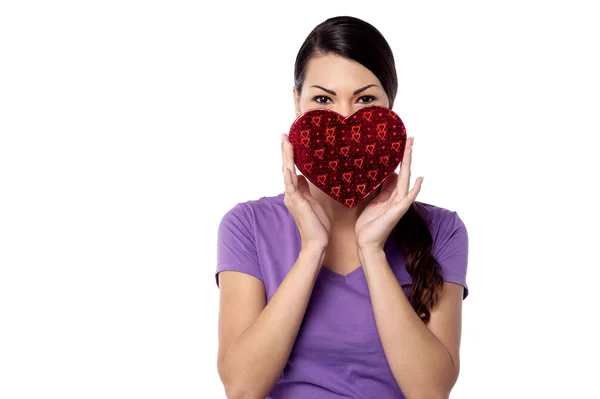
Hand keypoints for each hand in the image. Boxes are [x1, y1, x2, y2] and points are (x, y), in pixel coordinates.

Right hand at [281, 134, 330, 249]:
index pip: (290, 170)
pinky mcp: (296, 203)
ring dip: (286, 157)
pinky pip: (291, 187)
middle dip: (285, 151)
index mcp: (295, 193)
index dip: (289, 156)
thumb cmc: (317, 225)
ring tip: (285, 142)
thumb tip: (301, 176)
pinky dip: (288, 175)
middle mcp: (290, 194)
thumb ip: (305, 189)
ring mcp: (292, 198)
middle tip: (284, 135)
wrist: (317, 242)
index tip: (289, 141)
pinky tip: (288, 166)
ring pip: (286, 173)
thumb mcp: (312, 201)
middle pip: (286, 168)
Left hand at [355, 136, 422, 251]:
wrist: (366, 242)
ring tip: (411, 148)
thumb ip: (380, 188)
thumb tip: (383, 173)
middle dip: (406, 155)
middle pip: (404, 172)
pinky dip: (415, 189)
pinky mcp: (397, 211)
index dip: (399, 158)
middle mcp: (397, 197)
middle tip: (410, 138)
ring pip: (406, 179)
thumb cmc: (369, 223)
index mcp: (390, 194)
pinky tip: (420, 179)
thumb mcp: (372, 200)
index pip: (397, 171)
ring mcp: (399, 204)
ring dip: (409, 163)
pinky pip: (408, 198)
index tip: (401, 143)